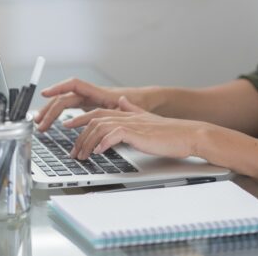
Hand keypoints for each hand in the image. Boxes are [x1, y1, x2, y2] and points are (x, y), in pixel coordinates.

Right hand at [35, 78, 133, 131]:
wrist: (146, 102)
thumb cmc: (140, 102)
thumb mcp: (132, 107)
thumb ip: (125, 107)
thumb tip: (120, 104)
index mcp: (99, 92)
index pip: (74, 85)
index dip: (59, 88)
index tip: (45, 94)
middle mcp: (91, 95)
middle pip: (64, 98)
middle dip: (49, 110)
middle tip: (39, 123)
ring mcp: (88, 101)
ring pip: (64, 104)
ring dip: (50, 113)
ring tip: (40, 125)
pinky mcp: (89, 108)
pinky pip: (69, 109)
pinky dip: (59, 115)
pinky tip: (52, 123)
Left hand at [67, 97, 201, 159]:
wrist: (190, 134)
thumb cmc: (171, 132)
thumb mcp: (148, 119)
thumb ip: (133, 110)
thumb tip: (123, 102)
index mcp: (127, 114)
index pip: (98, 112)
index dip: (80, 118)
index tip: (67, 127)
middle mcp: (127, 116)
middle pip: (95, 119)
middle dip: (80, 135)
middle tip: (73, 151)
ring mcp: (132, 124)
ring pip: (101, 127)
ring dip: (88, 142)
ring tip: (82, 156)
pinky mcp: (138, 133)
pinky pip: (115, 135)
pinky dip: (104, 143)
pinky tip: (99, 152)